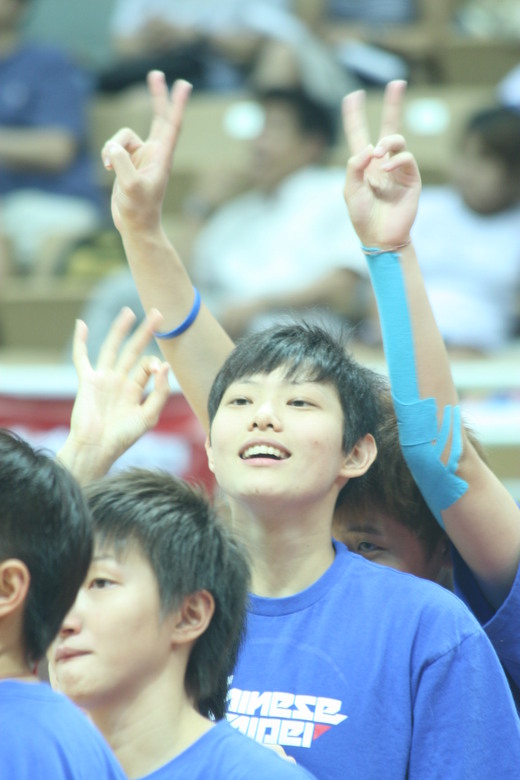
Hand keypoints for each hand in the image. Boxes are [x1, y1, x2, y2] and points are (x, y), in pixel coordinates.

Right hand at [58, 308, 170, 482]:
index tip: (158, 369)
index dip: (155, 364)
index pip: (148, 367)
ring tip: (129, 312)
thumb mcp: (149, 416)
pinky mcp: (87, 382)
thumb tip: (164, 365)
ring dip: (120, 330)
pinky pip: (82, 358)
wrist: (97, 448)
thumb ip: (160, 392)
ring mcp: (103, 380)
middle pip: (134, 350)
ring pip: (113, 348)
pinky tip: (82, 325)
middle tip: (158, 313)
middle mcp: (120, 382)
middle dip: (145, 332)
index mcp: (135, 390)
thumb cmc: (123, 437)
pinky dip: (81, 342)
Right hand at [101, 72, 191, 233]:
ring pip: (122, 136)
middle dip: (156, 96)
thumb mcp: (130, 186)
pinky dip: (107, 155)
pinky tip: (108, 169)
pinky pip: (113, 147)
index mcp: (162, 157)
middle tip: (157, 73)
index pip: (172, 125)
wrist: (136, 226)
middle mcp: (153, 153)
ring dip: (112, 147)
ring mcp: (140, 156)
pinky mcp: (128, 162)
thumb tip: (114, 145)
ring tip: (111, 167)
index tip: (184, 84)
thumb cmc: (139, 209)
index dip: (177, 104)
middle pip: (157, 117)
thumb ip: (122, 161)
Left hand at [342, 80, 420, 248]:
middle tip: (397, 82)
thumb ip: (355, 166)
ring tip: (378, 153)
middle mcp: (381, 162)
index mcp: (363, 164)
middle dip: (393, 104)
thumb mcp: (350, 190)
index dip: (354, 115)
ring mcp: (398, 169)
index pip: (359, 133)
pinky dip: (396, 159)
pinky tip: (386, 168)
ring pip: (398, 140)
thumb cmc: (362, 216)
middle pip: (389, 126)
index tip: (353, 96)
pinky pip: (406, 158)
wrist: (380, 237)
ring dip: (388, 142)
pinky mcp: (411, 178)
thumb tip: (371, 146)